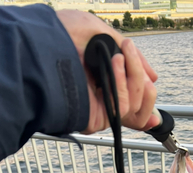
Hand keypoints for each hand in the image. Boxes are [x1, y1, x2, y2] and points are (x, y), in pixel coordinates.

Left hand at [56, 10, 159, 133]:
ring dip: (135, 77)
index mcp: (104, 81)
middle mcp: (103, 97)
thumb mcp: (102, 34)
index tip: (152, 79)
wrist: (39, 45)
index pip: (135, 94)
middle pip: (142, 104)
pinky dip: (125, 85)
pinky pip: (123, 108)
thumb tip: (153, 78)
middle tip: (129, 51)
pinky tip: (116, 65)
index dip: (147, 90)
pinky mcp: (96, 119)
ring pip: (137, 107)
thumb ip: (131, 55)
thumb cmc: (62, 36)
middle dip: (142, 76)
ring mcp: (101, 109)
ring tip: (120, 55)